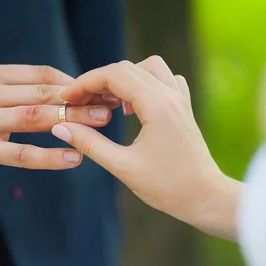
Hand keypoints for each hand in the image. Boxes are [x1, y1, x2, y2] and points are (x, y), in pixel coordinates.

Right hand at [0, 64, 111, 186]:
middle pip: (44, 92)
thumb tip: (53, 90)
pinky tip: (73, 158)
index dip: (73, 80)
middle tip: (110, 103)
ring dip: (73, 119)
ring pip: (37, 118)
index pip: (40, 73)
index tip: (96, 89)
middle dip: (81, 97)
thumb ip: (9, 89)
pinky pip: (22, 154)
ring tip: (101, 123)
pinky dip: (50, 156)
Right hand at [51, 56, 240, 239]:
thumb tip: (60, 126)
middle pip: (127, 67)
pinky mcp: (184, 107)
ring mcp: (180, 99)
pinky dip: (143, 82)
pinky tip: (132, 106)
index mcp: (157, 106)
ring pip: (147, 67)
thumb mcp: (122, 167)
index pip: (113, 75)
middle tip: (78, 102)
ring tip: (107, 102)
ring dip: (122, 77)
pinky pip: (163, 78)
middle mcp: (171, 95)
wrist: (205, 198)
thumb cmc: (167, 187)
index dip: (84, 83)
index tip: (66, 98)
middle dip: (98, 80)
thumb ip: (89, 143)